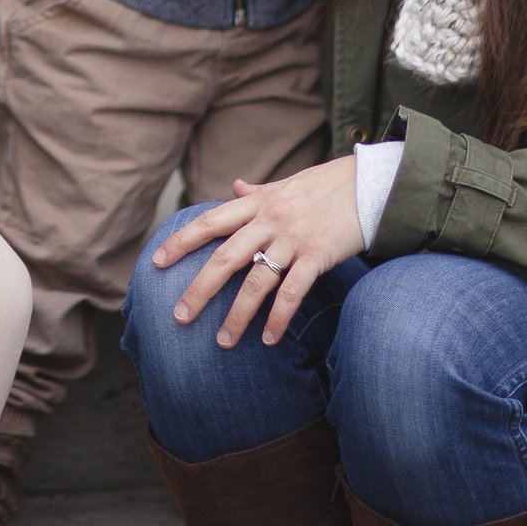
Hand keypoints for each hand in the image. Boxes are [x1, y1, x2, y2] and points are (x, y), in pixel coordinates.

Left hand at [152, 156, 365, 347]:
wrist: (370, 183)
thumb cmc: (327, 186)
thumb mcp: (287, 184)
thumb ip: (257, 193)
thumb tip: (234, 187)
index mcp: (258, 204)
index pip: (210, 222)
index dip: (182, 242)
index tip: (156, 261)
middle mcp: (270, 220)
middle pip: (224, 257)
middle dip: (199, 289)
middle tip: (179, 317)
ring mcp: (293, 238)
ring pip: (256, 281)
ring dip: (237, 315)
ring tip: (223, 342)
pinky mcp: (318, 255)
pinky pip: (292, 291)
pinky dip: (278, 317)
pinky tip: (268, 340)